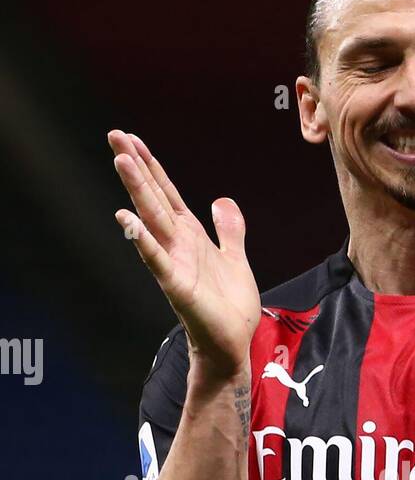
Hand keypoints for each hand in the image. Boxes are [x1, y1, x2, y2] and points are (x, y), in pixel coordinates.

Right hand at [108, 130, 259, 378]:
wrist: (232, 343)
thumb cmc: (229, 306)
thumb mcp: (235, 258)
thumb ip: (228, 229)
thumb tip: (222, 200)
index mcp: (190, 235)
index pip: (167, 193)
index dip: (152, 165)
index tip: (132, 138)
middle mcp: (178, 244)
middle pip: (154, 197)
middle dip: (136, 167)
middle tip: (115, 136)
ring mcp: (174, 263)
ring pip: (153, 219)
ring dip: (137, 190)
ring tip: (120, 161)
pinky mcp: (177, 286)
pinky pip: (157, 260)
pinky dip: (142, 240)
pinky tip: (126, 220)